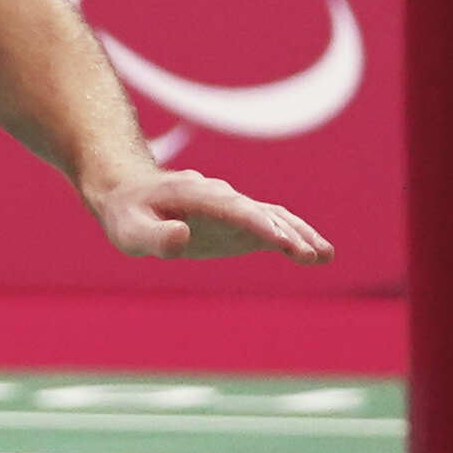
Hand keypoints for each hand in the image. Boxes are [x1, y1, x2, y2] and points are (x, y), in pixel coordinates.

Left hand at [89, 169, 332, 262]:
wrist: (131, 197)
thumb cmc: (128, 216)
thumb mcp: (129, 230)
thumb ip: (155, 236)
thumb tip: (183, 235)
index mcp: (194, 195)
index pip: (231, 208)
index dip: (256, 223)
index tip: (280, 241)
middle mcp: (220, 197)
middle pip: (258, 212)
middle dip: (284, 232)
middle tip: (309, 254)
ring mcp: (233, 208)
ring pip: (273, 217)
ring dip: (298, 234)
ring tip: (323, 255)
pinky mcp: (240, 223)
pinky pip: (273, 226)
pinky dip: (295, 238)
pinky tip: (318, 256)